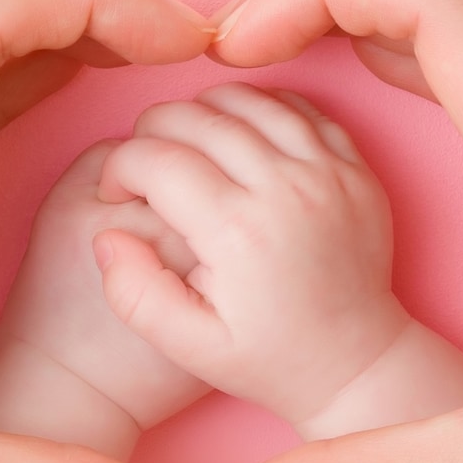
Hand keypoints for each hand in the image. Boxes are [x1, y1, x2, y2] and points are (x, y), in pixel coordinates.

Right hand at [91, 82, 410, 426]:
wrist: (355, 361)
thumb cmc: (268, 357)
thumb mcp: (190, 347)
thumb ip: (135, 295)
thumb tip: (107, 236)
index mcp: (238, 233)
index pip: (154, 159)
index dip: (119, 168)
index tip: (117, 193)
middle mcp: (285, 189)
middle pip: (196, 117)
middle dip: (152, 131)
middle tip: (145, 164)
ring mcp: (327, 171)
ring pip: (247, 100)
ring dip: (203, 111)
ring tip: (187, 145)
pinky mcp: (354, 166)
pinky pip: (299, 107)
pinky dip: (258, 108)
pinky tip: (238, 135)